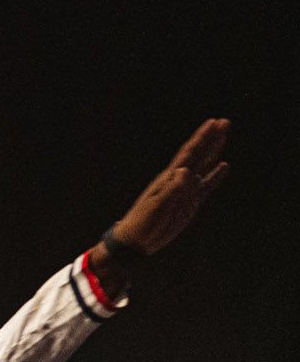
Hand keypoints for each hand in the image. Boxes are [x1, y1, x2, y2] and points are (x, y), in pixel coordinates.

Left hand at [108, 118, 229, 256]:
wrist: (137, 240)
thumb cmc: (143, 222)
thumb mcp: (157, 206)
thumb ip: (172, 189)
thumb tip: (185, 171)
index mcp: (169, 178)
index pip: (188, 153)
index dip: (201, 138)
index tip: (213, 123)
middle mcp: (178, 180)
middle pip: (198, 154)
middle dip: (210, 138)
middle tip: (224, 121)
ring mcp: (185, 190)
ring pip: (203, 165)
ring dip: (214, 150)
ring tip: (223, 135)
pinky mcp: (190, 202)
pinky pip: (206, 185)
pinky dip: (215, 175)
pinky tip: (224, 165)